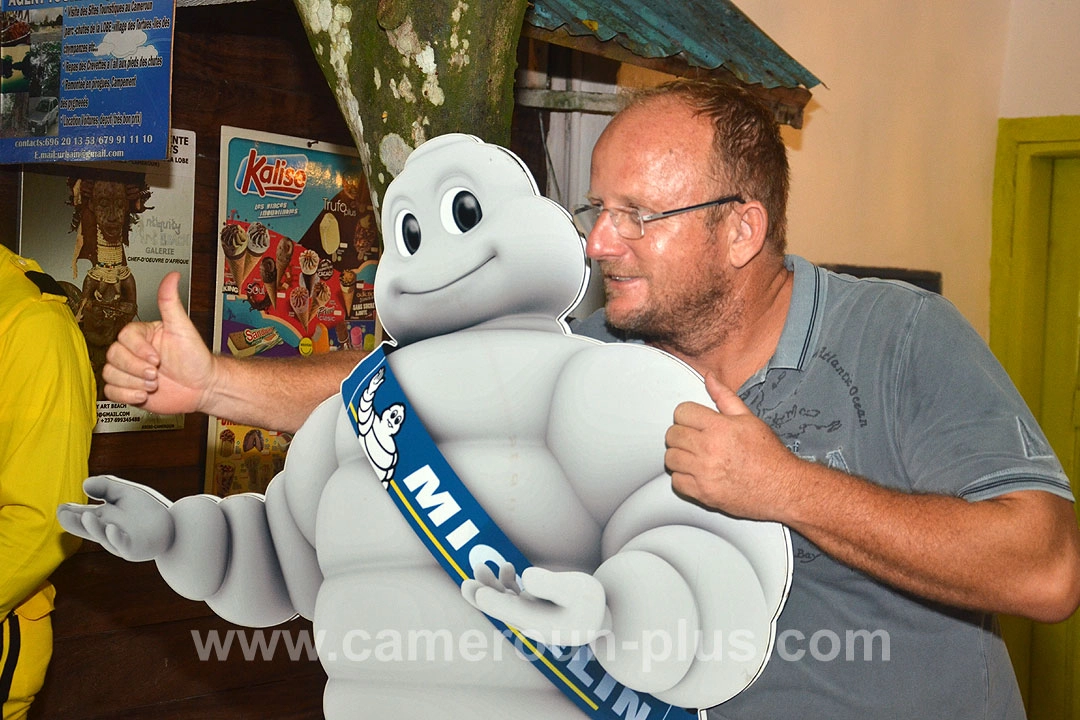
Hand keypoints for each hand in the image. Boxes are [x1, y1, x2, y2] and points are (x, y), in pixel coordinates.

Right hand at [57, 475, 174, 560]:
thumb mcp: (124, 494)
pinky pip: (123, 544)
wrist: (174, 525)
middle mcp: (107, 531)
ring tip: (87, 517)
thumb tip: (85, 483)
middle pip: (88, 527)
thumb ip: (106, 487)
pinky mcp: (134, 548)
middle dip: (76, 522)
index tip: (61, 508)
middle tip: (63, 514)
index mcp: (102, 518)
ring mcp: (120, 541)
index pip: (82, 516)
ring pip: (103, 536)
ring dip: (95, 527)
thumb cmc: (145, 510)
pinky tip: (111, 528)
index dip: (71, 513)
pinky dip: (116, 537)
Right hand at [102, 272, 213, 413]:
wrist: (202, 387)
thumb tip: (172, 275)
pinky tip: (144, 394)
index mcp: (142, 335)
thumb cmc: (195, 358)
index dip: (139, 350)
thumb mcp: (183, 328)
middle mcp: (133, 352)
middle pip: (113, 356)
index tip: (157, 358)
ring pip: (110, 374)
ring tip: (155, 384)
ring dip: (133, 383)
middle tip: (157, 374)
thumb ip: (170, 302)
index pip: (124, 337)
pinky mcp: (127, 389)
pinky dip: (126, 395)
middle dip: (136, 368)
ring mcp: (129, 371)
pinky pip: (111, 392)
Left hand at [462, 562, 606, 646]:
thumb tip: (526, 577)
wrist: (600, 618)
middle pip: (502, 611)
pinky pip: (512, 599)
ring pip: (504, 603)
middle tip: (465, 585)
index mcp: (543, 623)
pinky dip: (506, 585)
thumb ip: (552, 584)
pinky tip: (508, 568)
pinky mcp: (532, 609)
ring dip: (490, 587)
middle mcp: (532, 623)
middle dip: (482, 597)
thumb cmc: (590, 603)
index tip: (479, 593)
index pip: (514, 613)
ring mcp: (530, 617)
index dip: (494, 602)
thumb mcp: (577, 589)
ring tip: (480, 567)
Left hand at [665, 373, 799, 522]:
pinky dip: (683, 478)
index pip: (682, 412)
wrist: (782, 487)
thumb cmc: (769, 456)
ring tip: (694, 456)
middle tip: (694, 438)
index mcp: (719, 428)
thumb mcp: (748, 419)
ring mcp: (704, 473)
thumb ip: (724, 397)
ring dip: (680, 456)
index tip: (693, 421)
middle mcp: (709, 449)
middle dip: (681, 434)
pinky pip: (677, 482)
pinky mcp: (703, 493)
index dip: (687, 415)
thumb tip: (709, 379)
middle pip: (672, 435)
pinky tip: (696, 473)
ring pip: (670, 459)